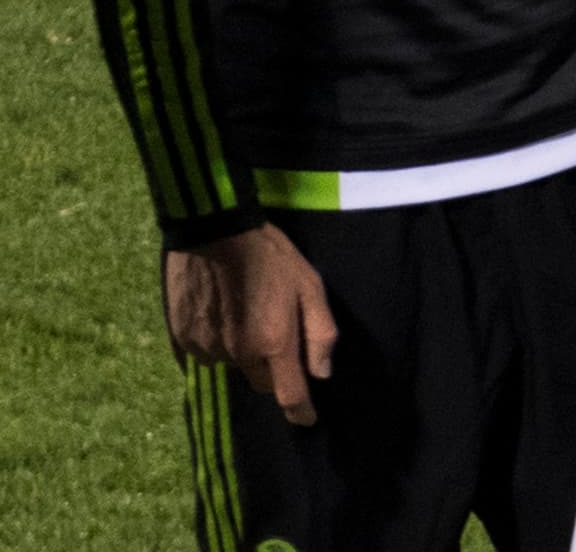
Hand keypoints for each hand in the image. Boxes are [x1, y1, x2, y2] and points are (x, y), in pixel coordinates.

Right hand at [164, 223, 337, 425]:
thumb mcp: (309, 283)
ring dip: (242, 350)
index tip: (307, 418)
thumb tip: (322, 373)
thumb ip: (320, 332)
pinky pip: (206, 354)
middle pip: (261, 379)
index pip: (289, 396)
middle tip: (273, 330)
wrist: (214, 229)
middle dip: (272, 365)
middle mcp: (239, 355)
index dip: (301, 411)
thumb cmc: (270, 254)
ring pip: (233, 365)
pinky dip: (216, 342)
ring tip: (243, 312)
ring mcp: (207, 349)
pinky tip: (219, 312)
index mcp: (273, 343)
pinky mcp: (182, 339)